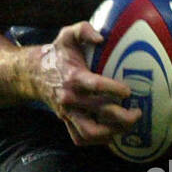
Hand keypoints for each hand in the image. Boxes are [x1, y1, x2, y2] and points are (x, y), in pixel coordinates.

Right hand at [29, 21, 140, 145]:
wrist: (33, 74)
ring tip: (128, 126)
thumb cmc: (58, 53)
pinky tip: (112, 133)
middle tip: (138, 112)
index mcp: (73, 76)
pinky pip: (81, 139)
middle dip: (123, 117)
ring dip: (113, 132)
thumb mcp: (67, 35)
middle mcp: (70, 98)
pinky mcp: (66, 122)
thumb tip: (102, 37)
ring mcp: (68, 113)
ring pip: (90, 132)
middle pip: (99, 113)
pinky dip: (98, 141)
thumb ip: (84, 30)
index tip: (128, 91)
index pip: (95, 86)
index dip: (113, 90)